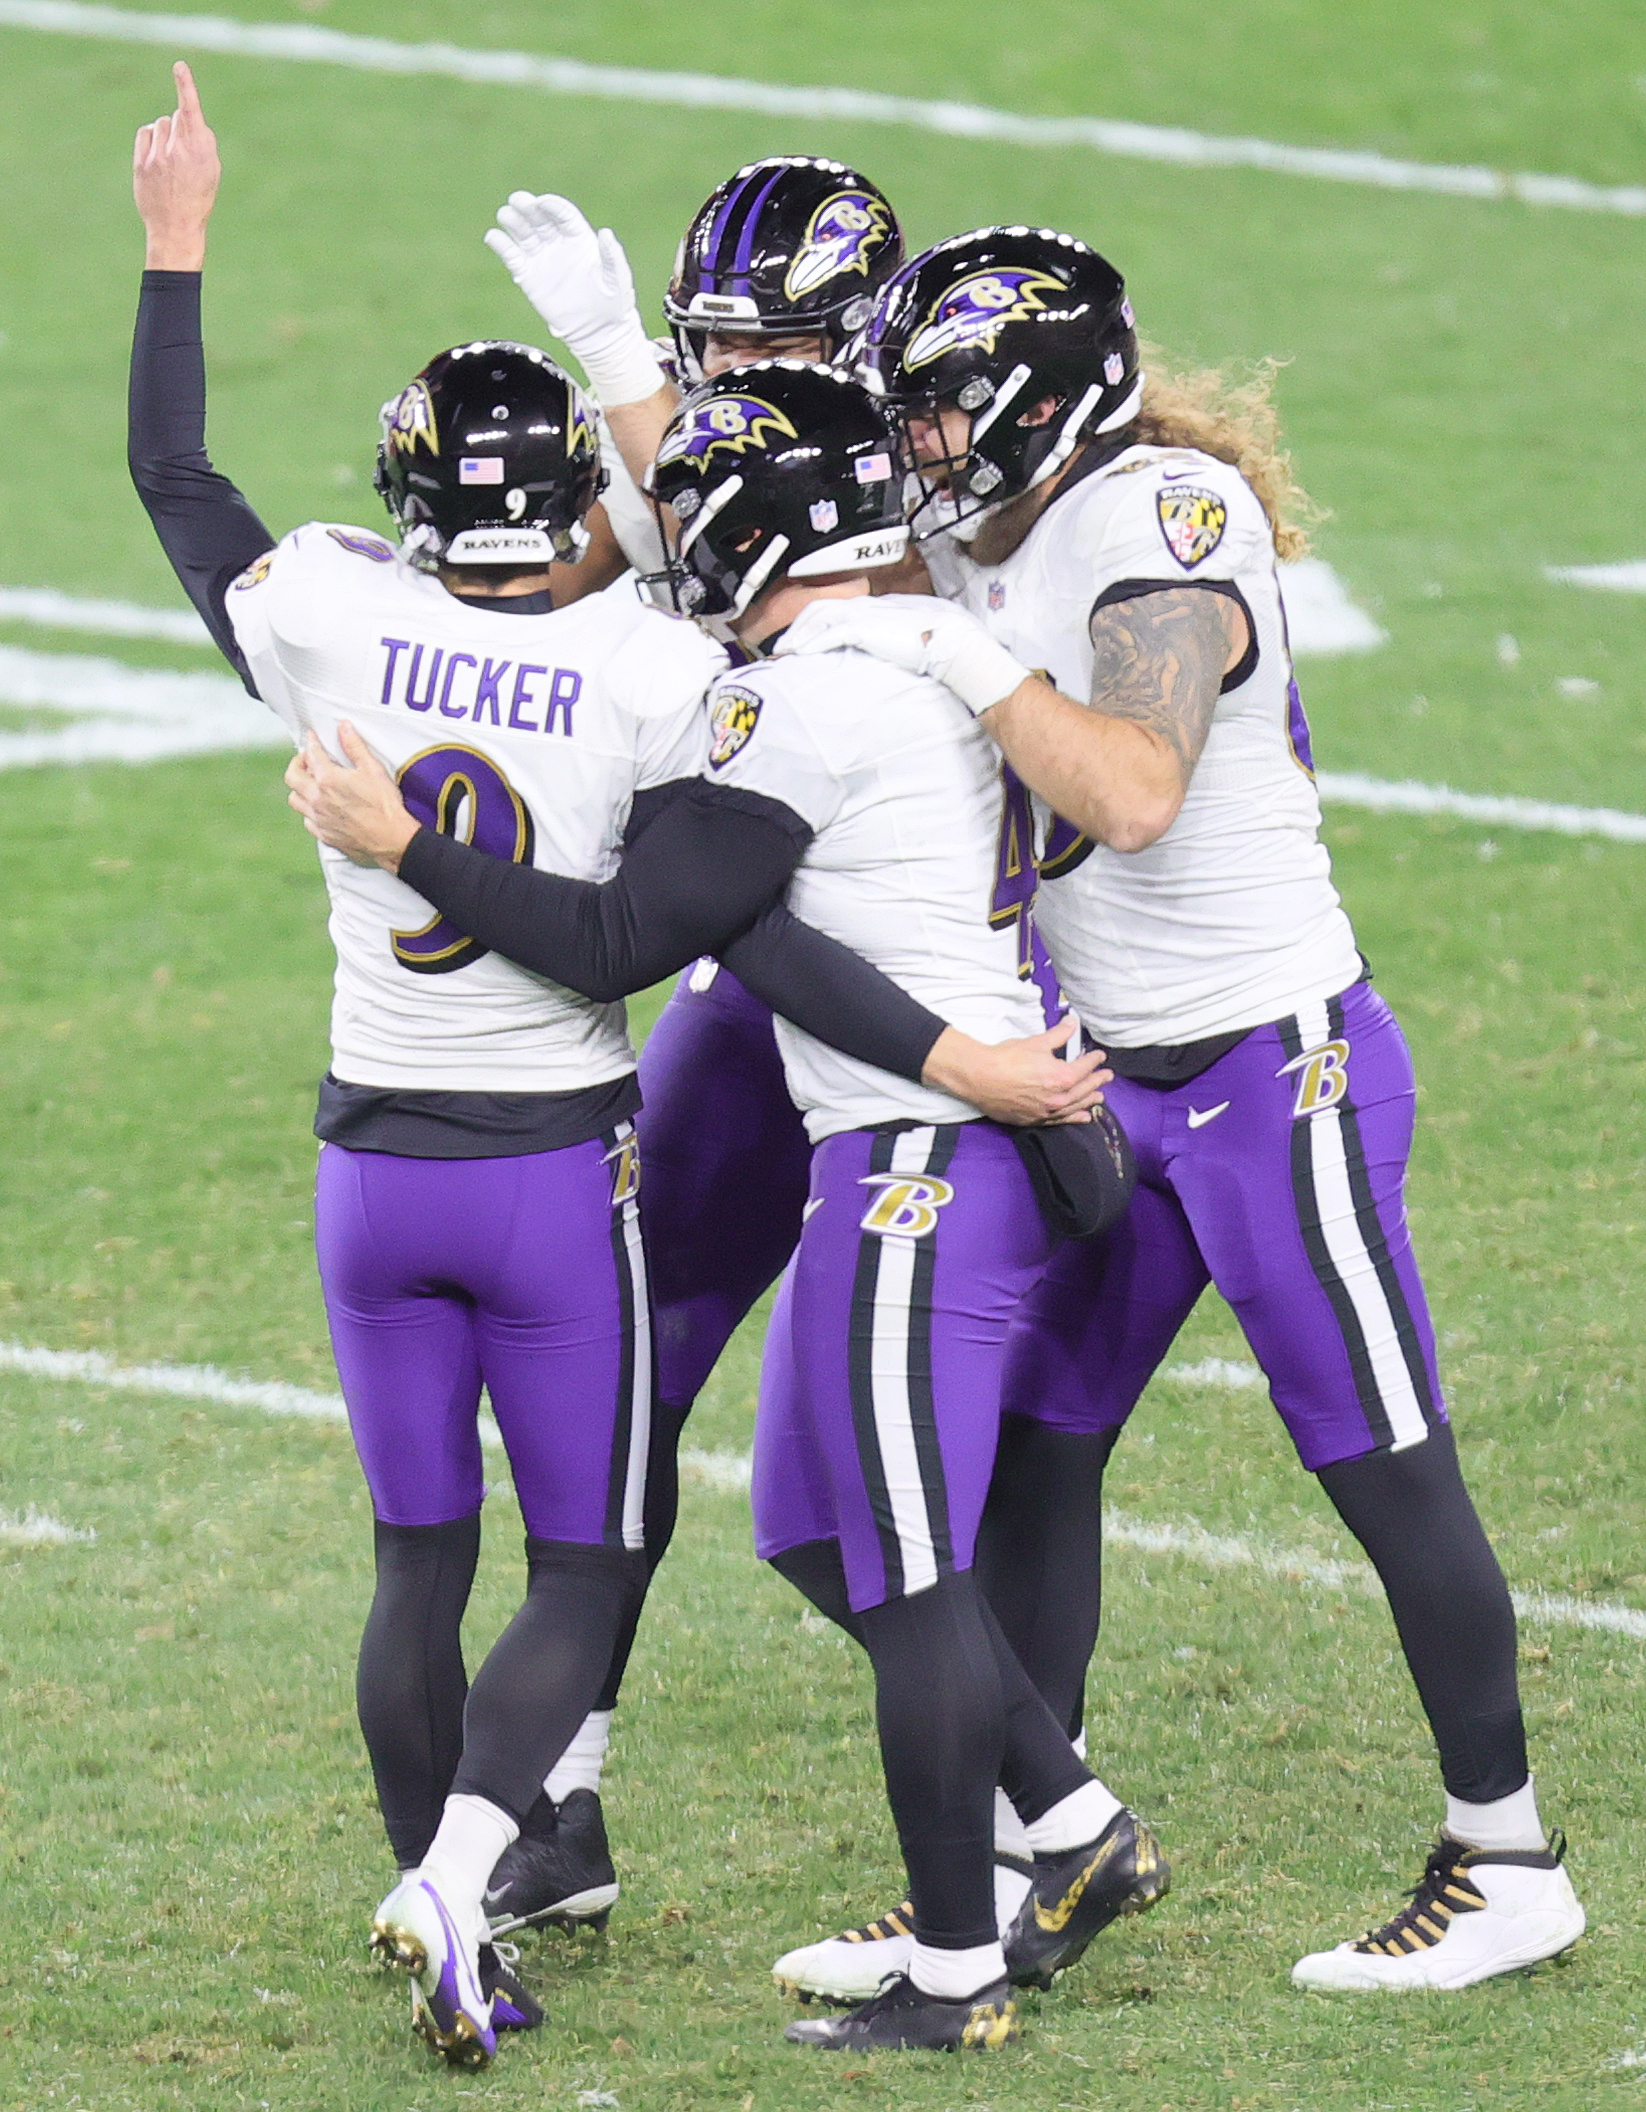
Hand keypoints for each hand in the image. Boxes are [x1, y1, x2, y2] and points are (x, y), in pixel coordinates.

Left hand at [133, 62, 219, 270]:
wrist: (176, 227)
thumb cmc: (198, 198)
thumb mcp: (211, 171)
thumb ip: (204, 141)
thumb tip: (190, 118)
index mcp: (201, 152)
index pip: (191, 112)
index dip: (186, 87)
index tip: (179, 66)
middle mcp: (178, 151)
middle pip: (176, 117)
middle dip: (181, 129)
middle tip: (185, 156)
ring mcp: (158, 157)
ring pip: (161, 124)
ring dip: (166, 135)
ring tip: (171, 159)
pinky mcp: (142, 162)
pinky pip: (146, 134)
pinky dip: (152, 140)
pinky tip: (157, 158)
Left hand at [284, 724, 418, 869]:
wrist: (392, 840)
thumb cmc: (385, 805)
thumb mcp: (373, 769)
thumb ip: (355, 747)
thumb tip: (344, 727)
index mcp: (328, 779)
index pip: (311, 754)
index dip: (311, 742)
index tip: (312, 737)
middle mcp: (317, 798)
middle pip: (292, 777)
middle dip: (297, 764)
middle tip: (306, 760)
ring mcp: (319, 818)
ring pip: (295, 800)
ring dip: (299, 789)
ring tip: (311, 784)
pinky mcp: (324, 835)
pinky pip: (307, 821)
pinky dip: (309, 811)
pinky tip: (320, 808)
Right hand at [484, 192, 663, 406]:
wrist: (598, 332)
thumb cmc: (613, 304)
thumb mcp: (617, 279)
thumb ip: (612, 256)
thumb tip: (606, 233)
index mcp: (580, 238)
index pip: (563, 215)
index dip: (552, 206)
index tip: (542, 202)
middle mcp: (558, 243)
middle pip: (540, 219)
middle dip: (528, 208)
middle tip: (517, 200)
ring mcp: (542, 259)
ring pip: (524, 234)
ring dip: (513, 222)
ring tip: (505, 214)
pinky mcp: (529, 277)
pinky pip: (512, 257)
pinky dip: (501, 245)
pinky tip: (493, 237)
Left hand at [773, 597, 1029, 716]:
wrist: (960, 646)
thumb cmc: (953, 646)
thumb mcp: (927, 640)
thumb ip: (909, 644)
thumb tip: (907, 658)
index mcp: (889, 607)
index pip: (847, 609)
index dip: (823, 622)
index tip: (810, 638)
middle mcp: (876, 605)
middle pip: (826, 607)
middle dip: (801, 625)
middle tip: (785, 644)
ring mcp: (870, 615)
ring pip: (821, 616)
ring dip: (799, 634)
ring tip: (784, 651)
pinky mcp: (867, 629)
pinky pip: (830, 632)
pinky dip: (811, 642)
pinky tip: (799, 653)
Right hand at [922, 1016, 1111, 1126]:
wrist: (980, 1077)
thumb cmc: (1007, 1058)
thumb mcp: (1036, 1042)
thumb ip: (1058, 1035)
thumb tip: (1072, 1023)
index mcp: (1062, 1077)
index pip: (1085, 1067)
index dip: (1094, 1060)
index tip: (1099, 1056)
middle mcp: (1059, 1098)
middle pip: (1084, 1089)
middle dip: (1097, 1081)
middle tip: (1107, 1076)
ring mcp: (1047, 1111)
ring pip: (1075, 1106)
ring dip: (1089, 1100)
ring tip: (1100, 1097)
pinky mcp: (1035, 1119)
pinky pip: (1060, 1120)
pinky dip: (1074, 1117)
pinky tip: (1083, 1117)